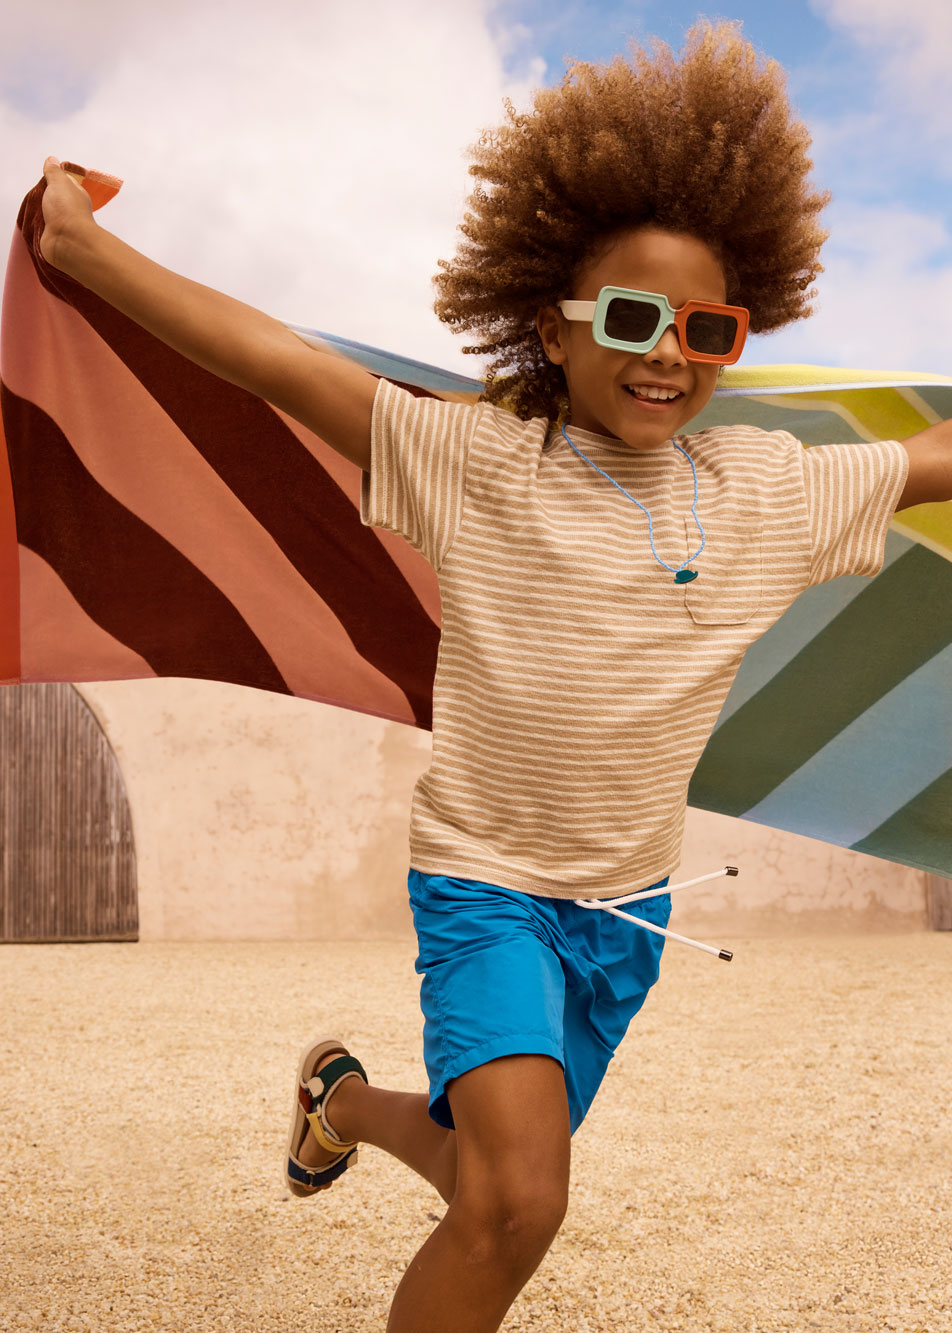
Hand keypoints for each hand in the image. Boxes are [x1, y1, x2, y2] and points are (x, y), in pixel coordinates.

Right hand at [39, 155, 94, 269]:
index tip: (44, 178)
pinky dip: (39, 224)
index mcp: (77, 194)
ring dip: (41, 211)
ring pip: (48, 213)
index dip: (53, 179)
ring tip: (35, 208)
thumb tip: (53, 160)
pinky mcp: (55, 236)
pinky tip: (36, 221)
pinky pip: (44, 227)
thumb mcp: (59, 182)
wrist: (69, 242)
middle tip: (37, 194)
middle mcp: (72, 209)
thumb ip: (54, 171)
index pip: (64, 182)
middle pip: (54, 198)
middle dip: (43, 196)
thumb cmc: (67, 210)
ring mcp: (64, 224)